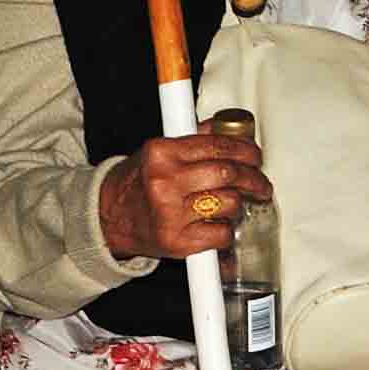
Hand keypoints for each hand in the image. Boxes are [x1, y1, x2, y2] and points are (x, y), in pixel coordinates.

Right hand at [98, 125, 271, 260]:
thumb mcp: (158, 152)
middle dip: (254, 178)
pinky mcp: (176, 242)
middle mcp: (165, 181)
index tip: (255, 156)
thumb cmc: (136, 183)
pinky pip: (220, 234)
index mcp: (162, 153)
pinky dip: (227, 230)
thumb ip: (193, 139)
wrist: (107, 218)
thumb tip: (226, 127)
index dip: (245, 150)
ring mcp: (170, 213)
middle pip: (228, 174)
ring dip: (239, 204)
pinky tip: (221, 224)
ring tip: (236, 203)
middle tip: (261, 183)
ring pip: (228, 203)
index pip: (218, 145)